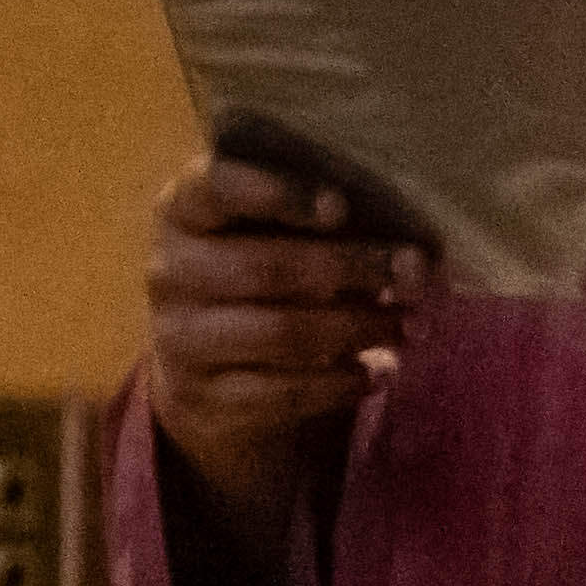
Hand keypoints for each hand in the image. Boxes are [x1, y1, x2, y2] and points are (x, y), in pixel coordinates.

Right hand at [143, 153, 424, 546]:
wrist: (209, 372)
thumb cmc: (260, 283)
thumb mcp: (273, 241)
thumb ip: (323, 230)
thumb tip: (413, 255)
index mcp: (182, 213)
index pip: (214, 188)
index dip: (277, 194)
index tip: (340, 205)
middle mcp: (170, 271)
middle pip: (268, 267)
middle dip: (353, 269)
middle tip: (415, 273)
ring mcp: (181, 337)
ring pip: (284, 332)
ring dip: (360, 328)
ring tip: (412, 326)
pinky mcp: (206, 397)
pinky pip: (287, 391)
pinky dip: (344, 382)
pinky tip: (382, 371)